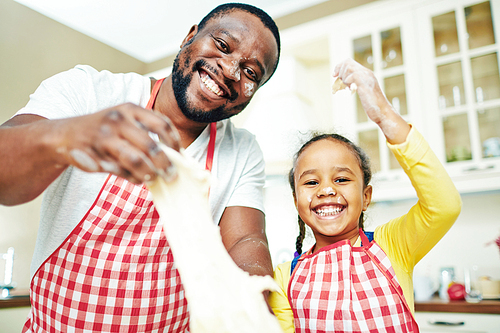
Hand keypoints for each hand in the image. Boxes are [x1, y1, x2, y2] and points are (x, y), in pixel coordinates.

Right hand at [53, 103, 179, 183]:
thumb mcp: (123, 119)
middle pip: (151, 147)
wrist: (64, 135)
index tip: (181, 154)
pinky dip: (132, 177)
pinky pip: (121, 171)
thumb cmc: (102, 129)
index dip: (175, 142)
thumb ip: (145, 131)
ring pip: (136, 161)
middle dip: (165, 164)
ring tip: (154, 179)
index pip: (161, 124)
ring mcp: (105, 138)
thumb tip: (173, 154)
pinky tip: (136, 178)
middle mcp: (118, 121)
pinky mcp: (96, 155)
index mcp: (129, 109)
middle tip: (172, 175)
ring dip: (149, 174)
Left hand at [333, 58, 409, 143]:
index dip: (339, 67)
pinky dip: (347, 83)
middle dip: (340, 72)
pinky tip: (350, 90)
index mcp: (365, 73)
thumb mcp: (362, 90)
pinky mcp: (365, 85)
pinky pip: (353, 76)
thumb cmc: (372, 103)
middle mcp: (366, 73)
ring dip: (343, 78)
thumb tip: (343, 82)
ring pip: (349, 67)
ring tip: (346, 88)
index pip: (349, 62)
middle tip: (341, 84)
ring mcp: (367, 78)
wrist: (383, 111)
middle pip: (347, 62)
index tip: (334, 75)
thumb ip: (355, 84)